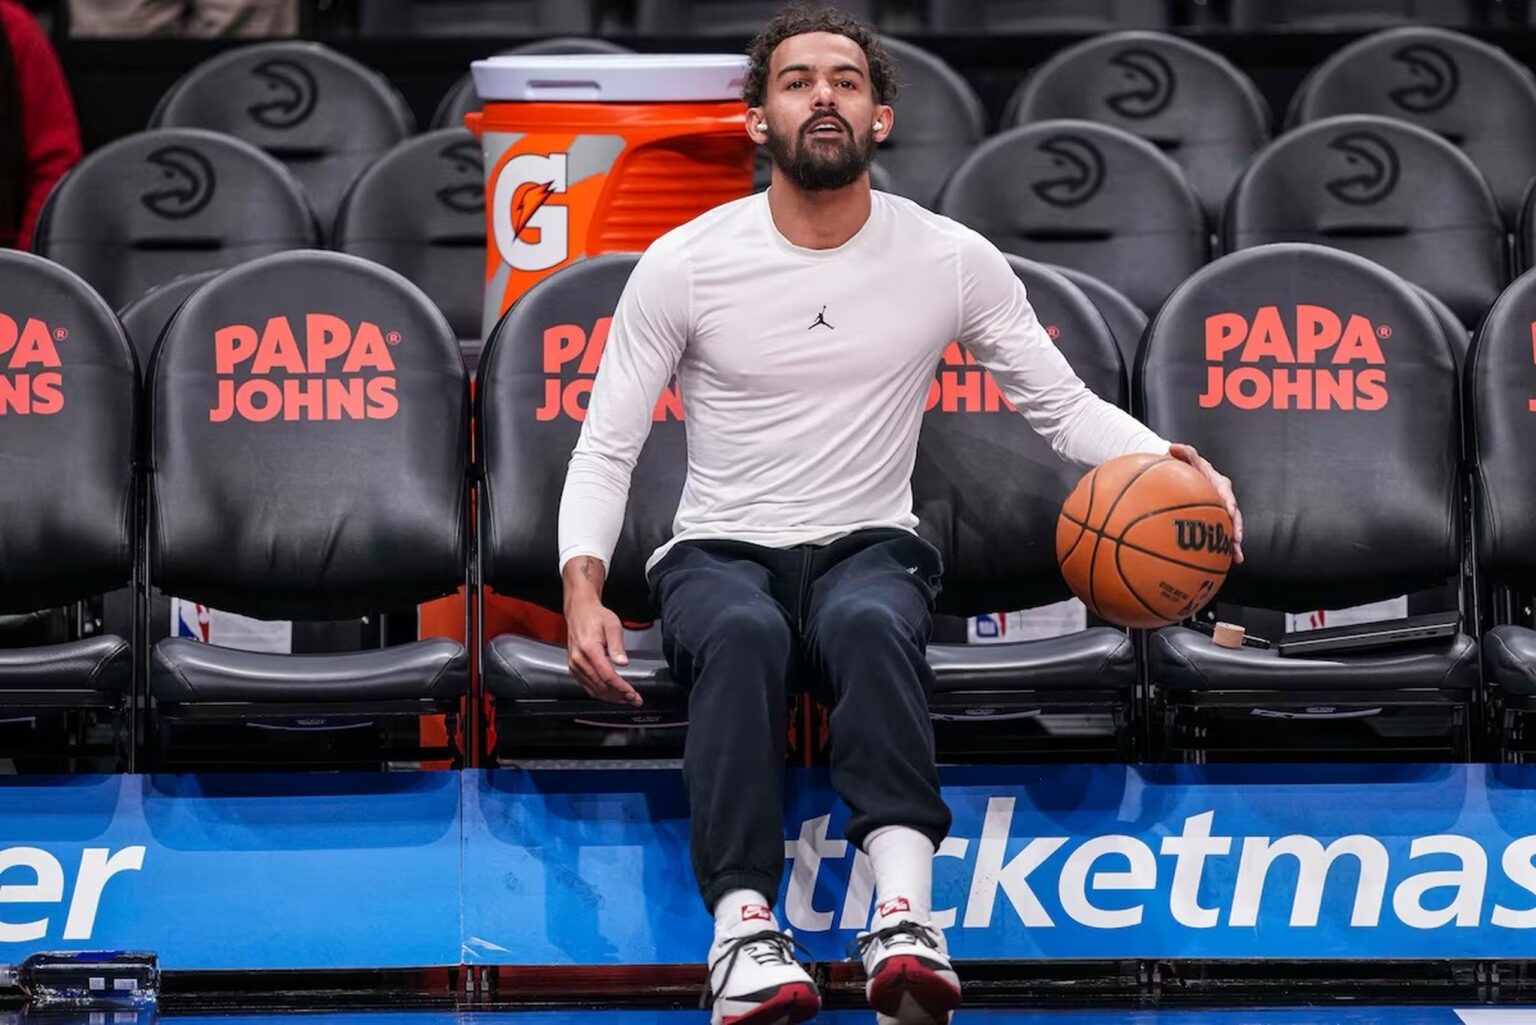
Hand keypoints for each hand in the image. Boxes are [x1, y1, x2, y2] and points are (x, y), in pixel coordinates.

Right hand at [565, 598, 642, 705]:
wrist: (580, 612)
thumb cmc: (596, 617)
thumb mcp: (613, 625)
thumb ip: (617, 645)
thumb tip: (623, 663)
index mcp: (589, 649)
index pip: (607, 676)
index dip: (621, 688)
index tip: (632, 694)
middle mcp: (579, 660)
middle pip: (601, 685)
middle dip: (619, 695)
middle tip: (634, 700)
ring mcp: (575, 665)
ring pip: (593, 689)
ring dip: (610, 697)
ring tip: (625, 699)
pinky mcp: (574, 668)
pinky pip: (586, 686)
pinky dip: (600, 693)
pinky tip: (611, 695)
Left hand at [1168, 443, 1243, 563]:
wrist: (1182, 475)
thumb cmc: (1185, 466)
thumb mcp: (1186, 458)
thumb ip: (1184, 453)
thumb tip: (1173, 447)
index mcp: (1219, 483)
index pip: (1226, 493)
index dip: (1229, 503)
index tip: (1230, 512)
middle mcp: (1223, 498)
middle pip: (1233, 514)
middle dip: (1236, 528)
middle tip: (1236, 540)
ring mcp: (1220, 511)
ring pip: (1230, 528)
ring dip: (1234, 543)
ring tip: (1236, 557)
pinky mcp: (1214, 521)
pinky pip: (1219, 535)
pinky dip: (1222, 548)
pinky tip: (1223, 563)